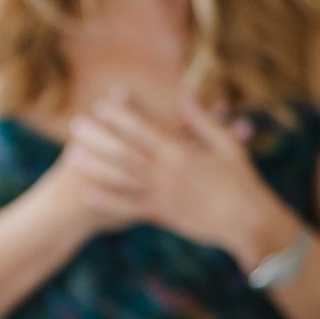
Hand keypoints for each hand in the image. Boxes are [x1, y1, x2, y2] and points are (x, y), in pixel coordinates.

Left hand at [64, 87, 299, 265]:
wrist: (249, 222)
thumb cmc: (242, 181)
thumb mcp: (228, 145)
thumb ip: (203, 122)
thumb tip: (186, 96)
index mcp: (183, 152)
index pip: (143, 129)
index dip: (119, 116)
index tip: (100, 105)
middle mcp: (167, 172)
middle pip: (124, 151)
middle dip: (97, 137)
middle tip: (74, 125)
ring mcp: (162, 195)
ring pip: (120, 178)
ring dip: (94, 166)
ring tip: (70, 156)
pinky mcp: (162, 215)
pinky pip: (129, 207)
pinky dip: (107, 201)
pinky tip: (87, 194)